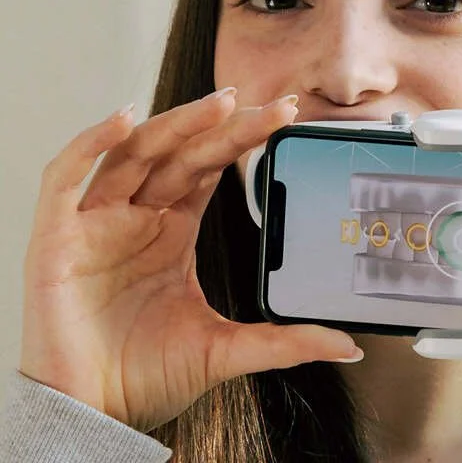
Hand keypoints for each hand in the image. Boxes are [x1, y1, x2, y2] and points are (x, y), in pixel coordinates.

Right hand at [20, 90, 361, 431]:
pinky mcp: (56, 238)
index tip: (286, 117)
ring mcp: (95, 223)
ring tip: (221, 105)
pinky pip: (64, 177)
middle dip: (226, 126)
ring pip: (133, 152)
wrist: (94, 416)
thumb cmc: (146, 376)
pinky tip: (123, 120)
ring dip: (176, 124)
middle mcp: (135, 217)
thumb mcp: (226, 350)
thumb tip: (345, 345)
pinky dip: (89, 144)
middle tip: (274, 105)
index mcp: (172, 230)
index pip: (210, 167)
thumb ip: (285, 342)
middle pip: (182, 152)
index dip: (243, 139)